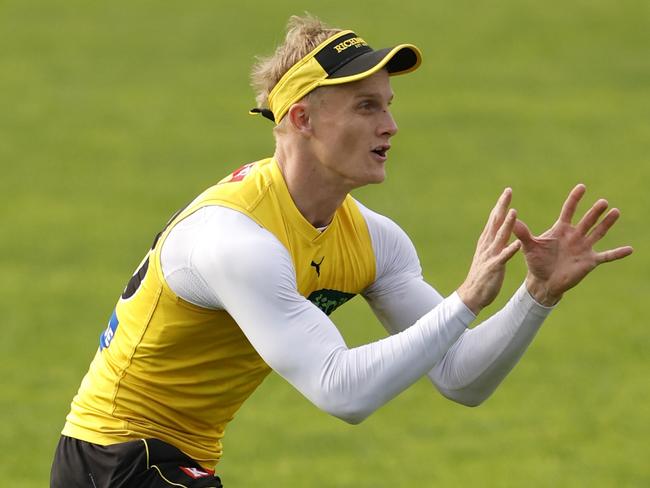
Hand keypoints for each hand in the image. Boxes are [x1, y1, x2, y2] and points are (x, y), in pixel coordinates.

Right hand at [458, 188, 521, 314]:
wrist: (471, 295)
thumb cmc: (481, 275)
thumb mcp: (487, 254)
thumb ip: (492, 241)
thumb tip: (498, 229)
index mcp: (486, 241)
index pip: (494, 219)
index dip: (500, 205)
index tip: (507, 192)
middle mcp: (487, 245)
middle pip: (495, 222)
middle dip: (502, 206)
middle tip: (508, 192)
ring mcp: (490, 256)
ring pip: (500, 236)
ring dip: (507, 224)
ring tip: (514, 211)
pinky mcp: (494, 267)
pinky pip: (503, 258)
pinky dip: (510, 250)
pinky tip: (518, 244)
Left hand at [513, 184, 633, 305]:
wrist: (542, 282)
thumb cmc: (536, 262)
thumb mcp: (529, 246)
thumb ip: (522, 232)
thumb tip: (511, 217)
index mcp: (561, 229)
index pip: (569, 210)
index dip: (575, 199)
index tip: (582, 187)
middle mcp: (575, 235)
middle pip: (587, 220)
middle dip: (594, 212)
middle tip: (603, 202)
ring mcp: (584, 248)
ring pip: (598, 233)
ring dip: (607, 224)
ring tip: (615, 211)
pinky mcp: (589, 261)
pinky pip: (606, 256)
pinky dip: (617, 253)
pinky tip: (630, 249)